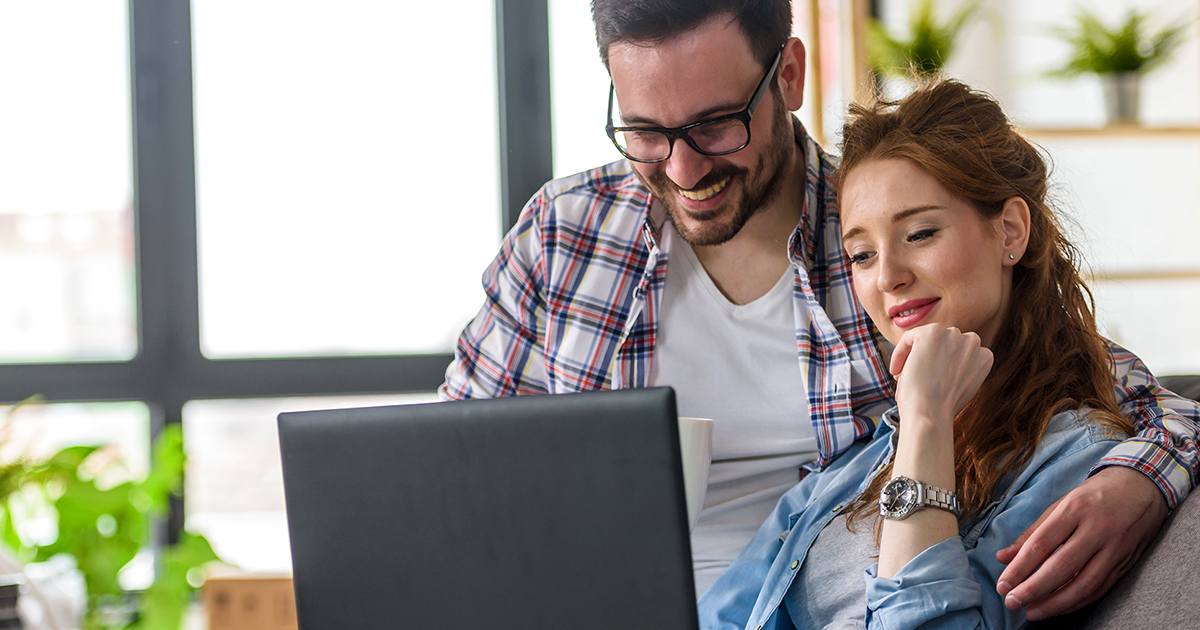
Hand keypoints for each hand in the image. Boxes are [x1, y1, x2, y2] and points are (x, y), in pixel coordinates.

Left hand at [889, 324, 992, 426]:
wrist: (930, 413)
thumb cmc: (940, 408)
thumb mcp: (961, 387)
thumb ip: (958, 370)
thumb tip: (939, 363)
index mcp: (984, 356)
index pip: (959, 352)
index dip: (941, 365)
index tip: (929, 380)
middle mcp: (973, 342)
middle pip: (943, 343)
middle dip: (928, 358)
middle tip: (913, 378)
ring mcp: (953, 335)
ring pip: (926, 340)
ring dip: (914, 356)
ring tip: (903, 376)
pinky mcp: (931, 332)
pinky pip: (909, 338)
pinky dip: (899, 353)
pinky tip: (896, 372)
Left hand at [995, 466, 1168, 619]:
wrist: (1142, 486)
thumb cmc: (1094, 495)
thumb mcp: (1060, 504)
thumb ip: (1032, 533)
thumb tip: (1003, 558)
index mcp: (1074, 509)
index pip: (1041, 544)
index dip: (1019, 568)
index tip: (1002, 585)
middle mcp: (1097, 528)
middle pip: (1061, 566)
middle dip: (1033, 589)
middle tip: (1012, 602)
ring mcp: (1115, 547)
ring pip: (1084, 583)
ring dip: (1056, 603)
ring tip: (1033, 612)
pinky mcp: (1127, 561)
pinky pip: (1101, 588)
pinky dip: (1078, 601)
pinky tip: (1059, 607)